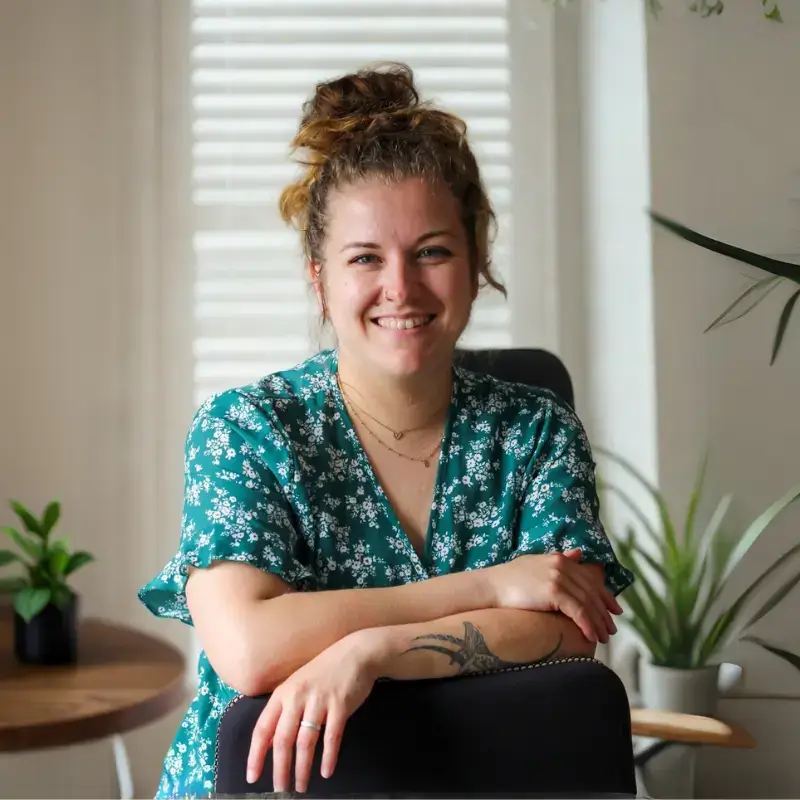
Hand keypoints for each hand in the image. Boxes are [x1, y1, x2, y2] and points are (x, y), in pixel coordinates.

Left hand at [246, 629, 380, 792]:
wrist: (355, 653)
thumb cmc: (324, 671)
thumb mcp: (298, 686)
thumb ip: (285, 711)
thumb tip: (272, 744)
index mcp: (283, 693)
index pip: (263, 728)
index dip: (256, 755)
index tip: (252, 777)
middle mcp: (298, 696)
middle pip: (283, 739)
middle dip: (280, 769)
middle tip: (280, 791)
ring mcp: (319, 700)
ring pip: (305, 741)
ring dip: (302, 768)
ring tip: (301, 786)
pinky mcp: (340, 705)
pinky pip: (332, 736)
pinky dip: (328, 756)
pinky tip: (326, 771)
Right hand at [487, 549, 622, 642]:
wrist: (491, 586)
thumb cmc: (510, 578)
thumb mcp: (537, 564)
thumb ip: (559, 559)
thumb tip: (578, 553)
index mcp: (560, 559)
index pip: (590, 579)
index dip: (605, 595)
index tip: (616, 610)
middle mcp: (562, 565)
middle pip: (591, 592)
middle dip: (604, 613)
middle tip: (611, 630)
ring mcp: (558, 578)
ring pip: (587, 603)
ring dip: (598, 622)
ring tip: (603, 637)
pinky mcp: (553, 592)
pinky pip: (577, 611)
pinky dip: (586, 624)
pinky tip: (590, 636)